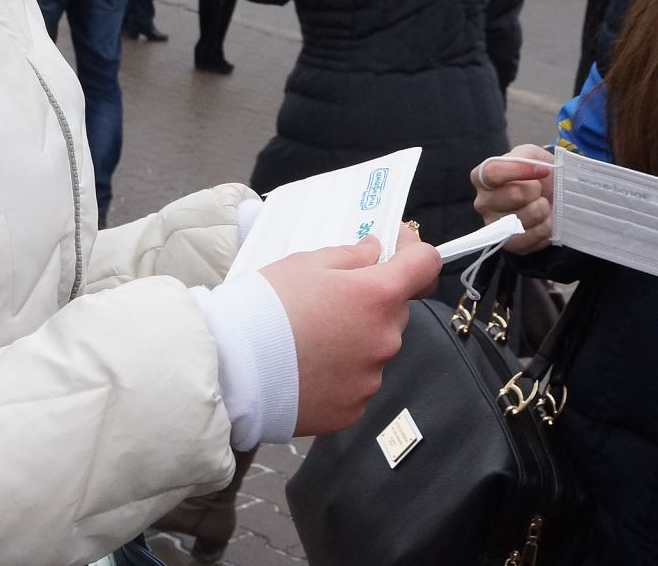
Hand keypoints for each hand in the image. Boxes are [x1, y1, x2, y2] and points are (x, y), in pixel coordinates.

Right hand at [259, 226, 440, 434]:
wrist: (232, 369)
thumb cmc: (266, 307)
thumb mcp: (306, 263)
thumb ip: (351, 256)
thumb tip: (375, 252)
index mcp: (378, 296)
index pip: (425, 265)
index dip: (413, 251)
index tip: (396, 248)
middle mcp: (385, 339)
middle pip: (394, 310)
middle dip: (372, 301)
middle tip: (330, 299)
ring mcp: (371, 378)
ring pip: (376, 347)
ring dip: (357, 338)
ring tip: (312, 338)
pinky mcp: (353, 409)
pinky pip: (358, 382)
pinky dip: (342, 373)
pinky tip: (309, 367)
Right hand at [471, 144, 554, 255]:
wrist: (549, 196)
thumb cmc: (534, 175)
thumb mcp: (529, 155)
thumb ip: (527, 157)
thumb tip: (539, 169)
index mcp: (481, 178)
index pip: (492, 172)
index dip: (520, 170)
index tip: (543, 170)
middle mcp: (483, 203)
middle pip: (514, 194)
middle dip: (536, 190)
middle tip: (538, 190)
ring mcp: (495, 226)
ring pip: (528, 215)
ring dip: (543, 208)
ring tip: (541, 205)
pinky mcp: (510, 245)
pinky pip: (534, 235)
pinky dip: (546, 226)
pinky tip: (543, 221)